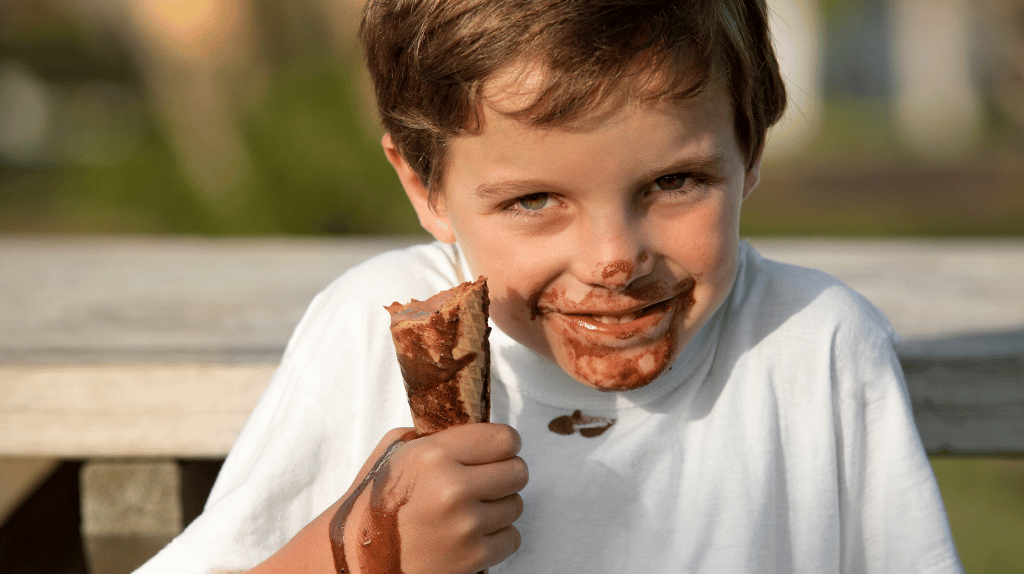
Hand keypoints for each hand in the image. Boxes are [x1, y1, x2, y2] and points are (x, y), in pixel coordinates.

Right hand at [337, 424, 526, 573]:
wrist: (356, 557)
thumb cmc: (376, 501)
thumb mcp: (396, 451)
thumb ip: (437, 435)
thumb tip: (475, 428)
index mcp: (434, 455)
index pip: (505, 438)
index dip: (504, 444)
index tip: (497, 451)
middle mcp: (452, 488)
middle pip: (518, 471)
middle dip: (505, 474)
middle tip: (485, 481)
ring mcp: (464, 526)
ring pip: (516, 505)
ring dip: (499, 507)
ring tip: (471, 510)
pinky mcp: (472, 558)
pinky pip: (511, 537)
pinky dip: (497, 536)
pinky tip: (472, 533)